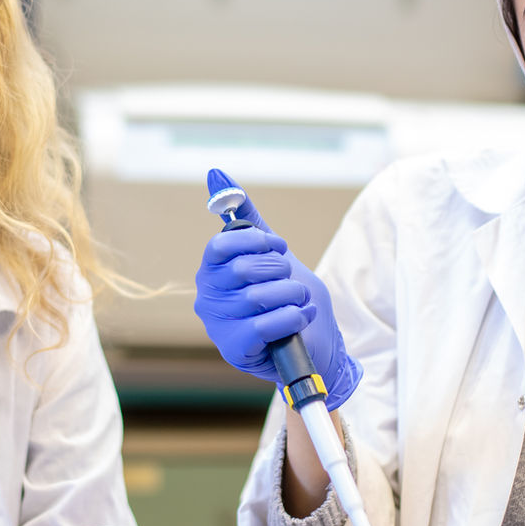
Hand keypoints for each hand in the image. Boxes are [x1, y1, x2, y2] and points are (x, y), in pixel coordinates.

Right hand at [193, 169, 360, 409]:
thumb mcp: (272, 253)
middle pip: (243, 268)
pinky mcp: (235, 350)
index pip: (221, 245)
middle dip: (279, 271)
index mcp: (211, 271)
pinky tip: (300, 319)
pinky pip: (266, 324)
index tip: (278, 248)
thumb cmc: (290, 298)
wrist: (317, 345)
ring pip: (258, 296)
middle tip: (291, 281)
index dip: (256, 243)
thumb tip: (217, 174)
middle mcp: (207, 298)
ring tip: (300, 302)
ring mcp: (219, 326)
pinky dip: (292, 318)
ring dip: (292, 296)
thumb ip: (248, 219)